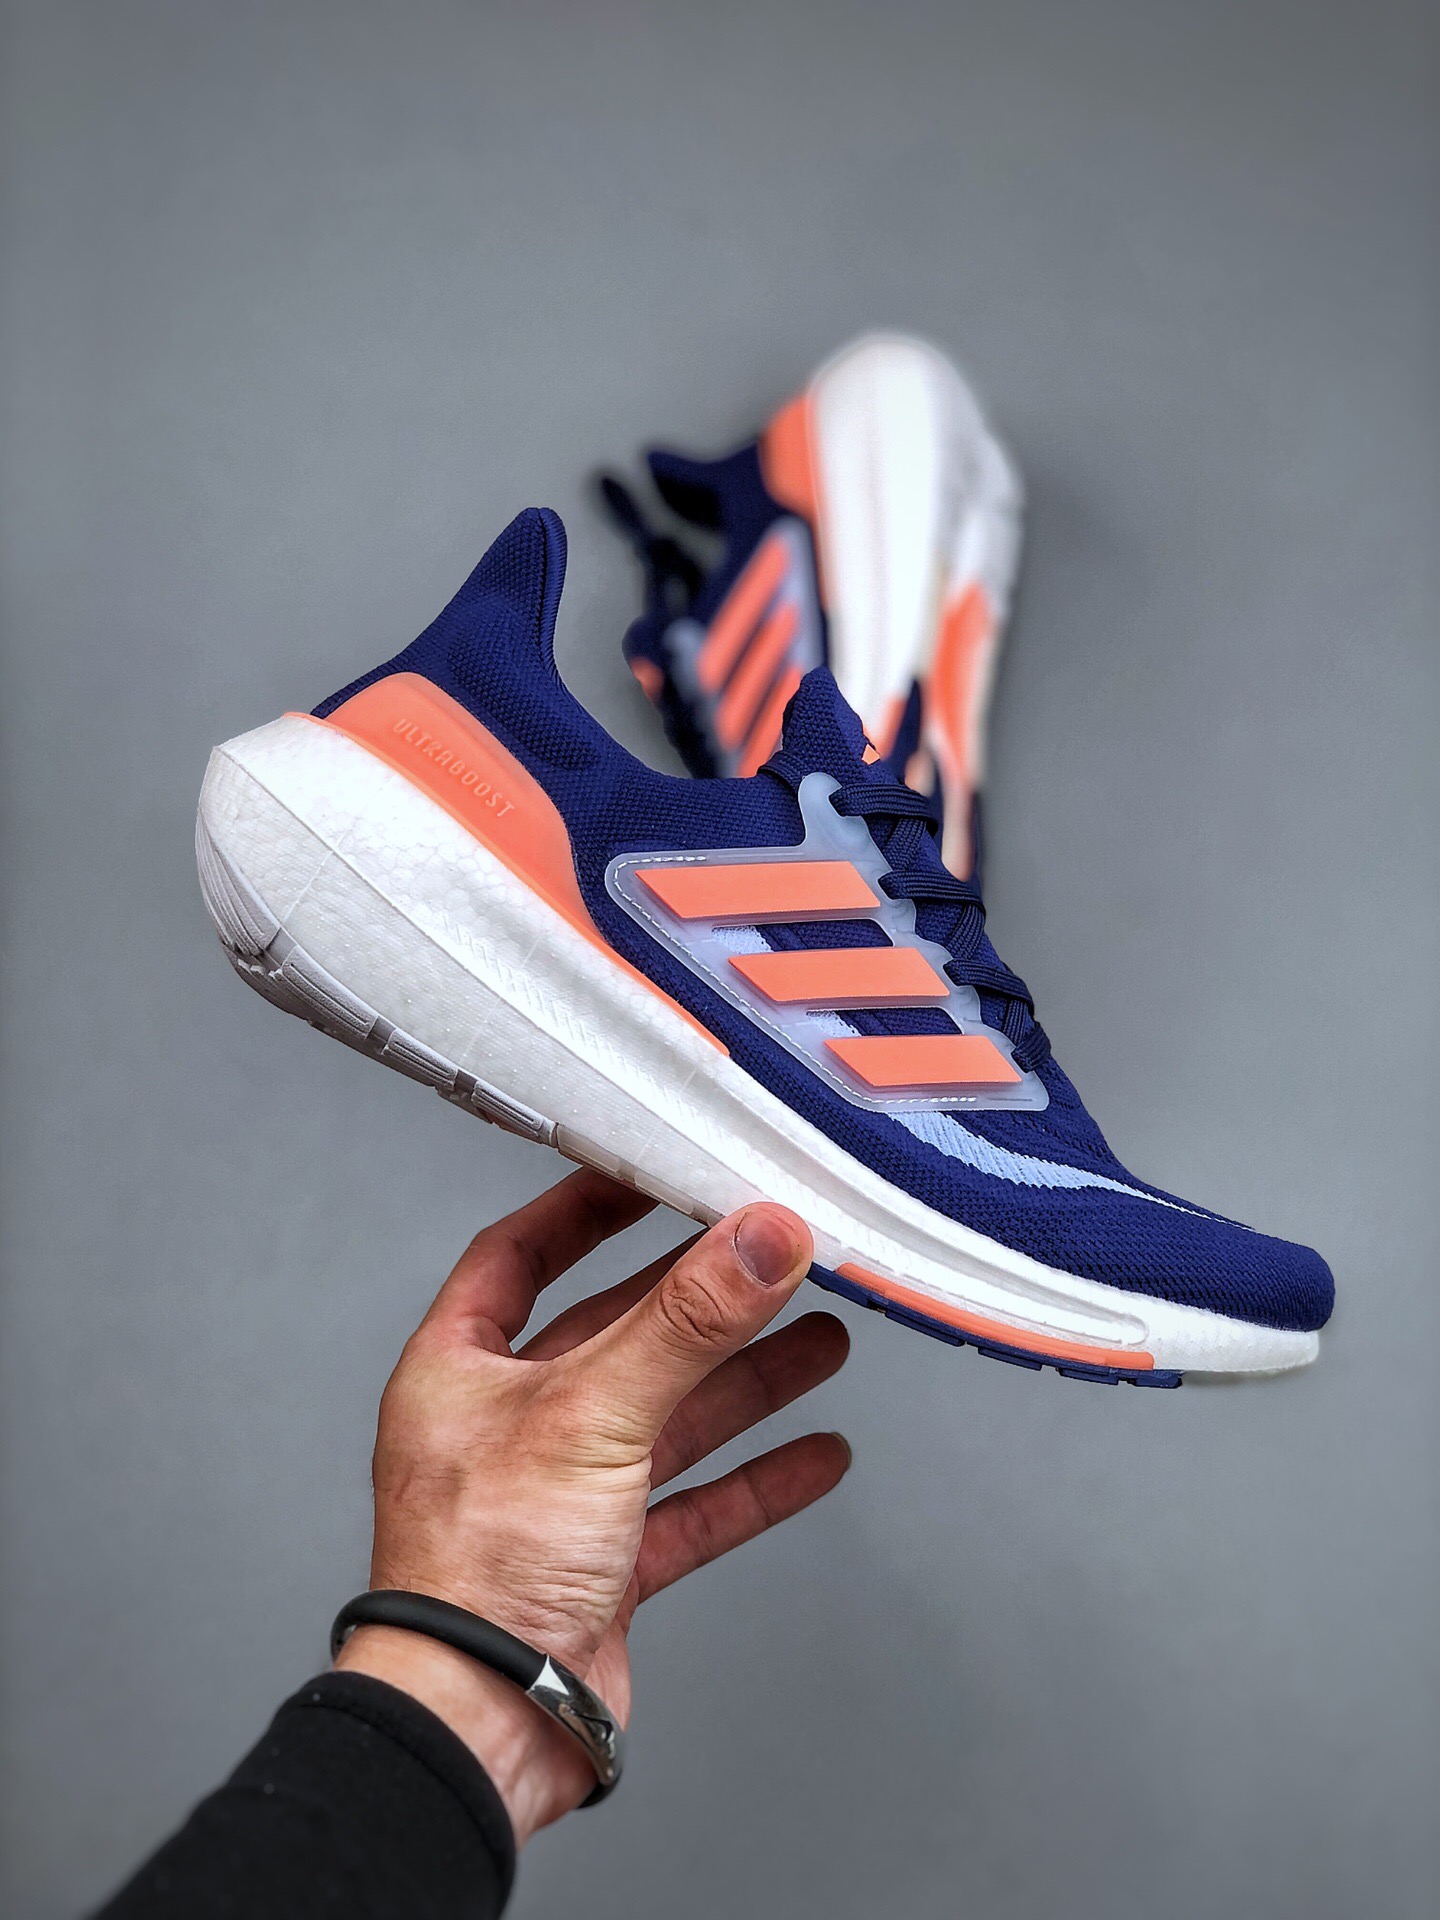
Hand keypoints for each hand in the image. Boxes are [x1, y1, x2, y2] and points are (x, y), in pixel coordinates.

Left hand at [335, 1168, 849, 1840]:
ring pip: (667, 1418)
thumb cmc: (480, 1570)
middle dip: (702, 1302)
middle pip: (618, 1335)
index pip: (521, 1254)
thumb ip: (686, 1322)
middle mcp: (508, 1424)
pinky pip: (693, 1505)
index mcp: (462, 1369)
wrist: (483, 1725)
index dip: (587, 1208)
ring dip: (745, 1383)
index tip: (655, 1172)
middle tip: (774, 1259)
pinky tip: (816, 1457)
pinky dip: (755, 1480)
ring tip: (823, 1343)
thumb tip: (761, 1235)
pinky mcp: (605, 1566)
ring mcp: (560, 1497)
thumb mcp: (592, 1413)